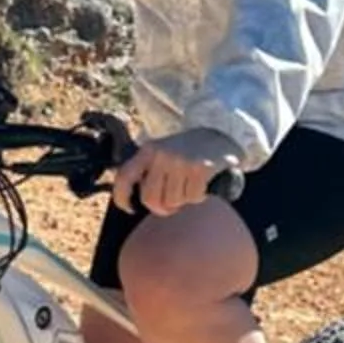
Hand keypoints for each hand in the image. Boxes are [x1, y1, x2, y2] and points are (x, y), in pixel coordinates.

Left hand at [112, 128, 241, 215]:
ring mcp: (180, 160)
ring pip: (173, 202)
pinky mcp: (199, 168)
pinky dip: (199, 197)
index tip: (130, 209)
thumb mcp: (164, 153)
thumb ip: (148, 171)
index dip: (122, 198)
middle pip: (150, 199)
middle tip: (173, 205)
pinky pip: (193, 198)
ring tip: (190, 187)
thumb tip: (135, 200)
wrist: (222, 133)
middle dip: (162, 208)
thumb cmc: (190, 150)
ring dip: (183, 201)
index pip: (124, 177)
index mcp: (148, 150)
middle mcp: (161, 154)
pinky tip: (202, 185)